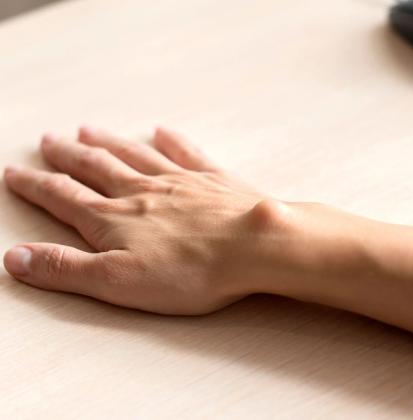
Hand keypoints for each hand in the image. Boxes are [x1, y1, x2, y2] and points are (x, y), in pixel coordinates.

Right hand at [3, 127, 278, 314]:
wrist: (253, 248)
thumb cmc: (190, 272)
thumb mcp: (118, 283)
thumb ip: (67, 270)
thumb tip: (16, 259)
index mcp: (116, 219)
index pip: (64, 197)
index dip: (36, 186)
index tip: (16, 172)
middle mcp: (142, 192)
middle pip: (96, 168)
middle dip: (68, 156)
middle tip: (49, 141)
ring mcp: (178, 181)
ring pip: (134, 155)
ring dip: (108, 142)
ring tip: (88, 129)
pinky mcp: (211, 180)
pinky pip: (186, 153)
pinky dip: (172, 140)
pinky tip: (162, 130)